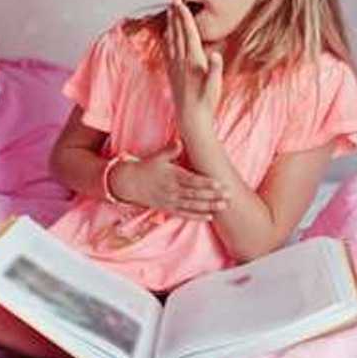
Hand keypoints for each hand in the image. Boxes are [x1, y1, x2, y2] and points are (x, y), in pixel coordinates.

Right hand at [109, 141, 226, 220]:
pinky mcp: (168, 209)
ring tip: (223, 206)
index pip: (192, 181)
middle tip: (228, 196)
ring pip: (192, 206)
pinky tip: (210, 217)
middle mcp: (172, 190)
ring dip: (209, 207)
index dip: (206, 183)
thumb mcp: (157, 157)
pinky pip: (184, 214)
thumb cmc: (146, 168)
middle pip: (195, 195)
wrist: (128, 183)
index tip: (220, 184)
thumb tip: (180, 140)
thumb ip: (170, 150)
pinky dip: (197, 216)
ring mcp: (170, 201)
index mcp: (171, 176)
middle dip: (212, 196)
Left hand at [165, 0, 223, 129]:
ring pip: (171, 39)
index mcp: (193, 60)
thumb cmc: (206, 102)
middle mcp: (181, 61)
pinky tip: (166, 33)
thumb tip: (217, 55)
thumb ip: (216, 70)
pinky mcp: (172, 72)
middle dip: (176, 15)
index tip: (180, 3)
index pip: (188, 33)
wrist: (191, 118)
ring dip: (171, 24)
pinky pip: (168, 50)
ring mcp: (175, 66)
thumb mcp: (215, 86)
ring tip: (170, 10)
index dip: (184, 17)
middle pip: (178, 32)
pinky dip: (167, 38)